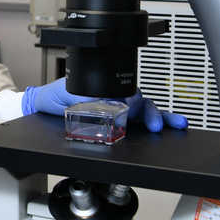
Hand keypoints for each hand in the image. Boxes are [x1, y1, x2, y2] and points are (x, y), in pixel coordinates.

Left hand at [22, 77, 186, 131]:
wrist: (44, 106)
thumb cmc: (55, 95)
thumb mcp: (67, 93)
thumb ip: (85, 97)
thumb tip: (104, 100)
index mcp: (106, 89)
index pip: (128, 93)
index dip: (136, 100)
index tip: (137, 106)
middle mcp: (115, 99)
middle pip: (142, 104)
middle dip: (154, 113)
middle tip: (156, 124)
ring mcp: (118, 113)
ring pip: (144, 115)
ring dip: (161, 118)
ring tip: (175, 124)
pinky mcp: (116, 126)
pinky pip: (135, 127)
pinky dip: (152, 128)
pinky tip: (167, 130)